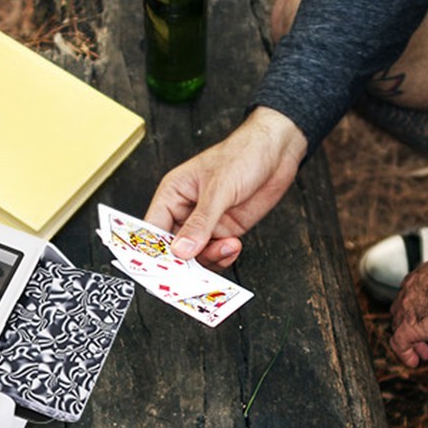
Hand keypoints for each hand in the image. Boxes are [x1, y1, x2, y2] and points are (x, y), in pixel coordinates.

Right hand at [144, 107, 307, 267]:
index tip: (158, 271)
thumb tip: (181, 251)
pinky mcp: (226, 230)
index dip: (152, 252)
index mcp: (172, 194)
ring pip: (196, 256)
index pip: (152, 229)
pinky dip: (224, 256)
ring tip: (227, 247)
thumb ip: (200, 222)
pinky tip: (234, 246)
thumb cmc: (242, 155)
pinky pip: (217, 254)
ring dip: (210, 259)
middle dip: (183, 263)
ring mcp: (206, 224)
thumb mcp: (219, 188)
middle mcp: (185, 212)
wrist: (276, 152)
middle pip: (173, 249)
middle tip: (193, 275)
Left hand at [388, 247, 427, 367]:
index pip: (412, 291)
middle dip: (411, 323)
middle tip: (424, 339)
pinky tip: (414, 362)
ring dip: (409, 341)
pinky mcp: (411, 325)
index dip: (418, 307)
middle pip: (400, 308)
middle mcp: (413, 287)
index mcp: (427, 273)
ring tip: (422, 353)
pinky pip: (399, 342)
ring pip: (397, 326)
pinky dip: (404, 354)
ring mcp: (409, 307)